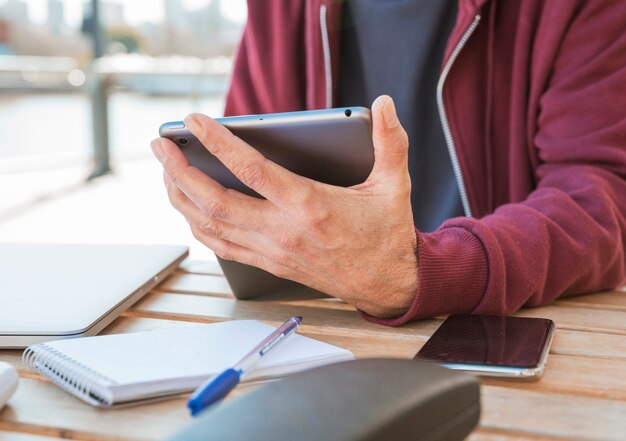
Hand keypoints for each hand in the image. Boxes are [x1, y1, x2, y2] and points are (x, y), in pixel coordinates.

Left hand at [151, 95, 417, 317]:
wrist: (386, 286)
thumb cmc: (387, 234)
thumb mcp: (394, 185)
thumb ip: (391, 142)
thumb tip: (384, 104)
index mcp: (310, 207)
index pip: (251, 169)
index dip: (218, 142)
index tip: (193, 121)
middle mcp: (283, 232)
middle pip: (215, 201)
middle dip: (179, 171)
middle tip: (159, 145)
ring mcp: (272, 252)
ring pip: (210, 227)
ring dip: (180, 198)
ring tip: (165, 172)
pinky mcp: (269, 265)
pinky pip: (221, 246)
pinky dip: (198, 225)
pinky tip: (189, 208)